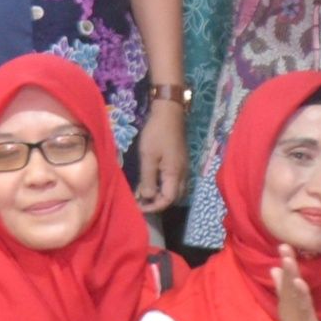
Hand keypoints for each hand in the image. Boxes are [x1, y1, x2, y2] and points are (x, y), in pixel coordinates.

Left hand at [133, 97, 185, 212]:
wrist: (169, 112)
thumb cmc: (157, 134)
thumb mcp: (148, 157)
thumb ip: (147, 179)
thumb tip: (147, 197)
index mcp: (175, 174)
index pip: (167, 200)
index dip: (153, 207)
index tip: (138, 206)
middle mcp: (182, 174)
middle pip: (174, 197)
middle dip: (158, 203)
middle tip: (141, 201)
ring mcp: (182, 167)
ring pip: (175, 189)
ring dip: (161, 194)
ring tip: (144, 192)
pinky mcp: (180, 161)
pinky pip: (174, 180)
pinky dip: (163, 185)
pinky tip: (151, 180)